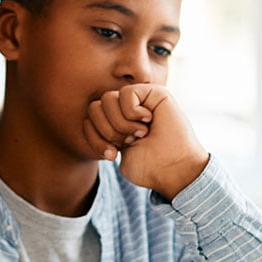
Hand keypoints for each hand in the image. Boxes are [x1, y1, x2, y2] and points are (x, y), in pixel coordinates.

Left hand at [83, 84, 208, 198]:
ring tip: (139, 134)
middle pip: (94, 107)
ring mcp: (140, 100)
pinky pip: (126, 93)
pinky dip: (132, 112)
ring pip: (107, 99)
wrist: (173, 169)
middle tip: (128, 142)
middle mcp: (126, 110)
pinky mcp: (153, 92)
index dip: (95, 139)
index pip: (88, 120)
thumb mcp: (113, 152)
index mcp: (116, 124)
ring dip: (120, 123)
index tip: (113, 154)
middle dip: (107, 131)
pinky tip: (148, 121)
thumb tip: (89, 119)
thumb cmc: (148, 167)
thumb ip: (99, 134)